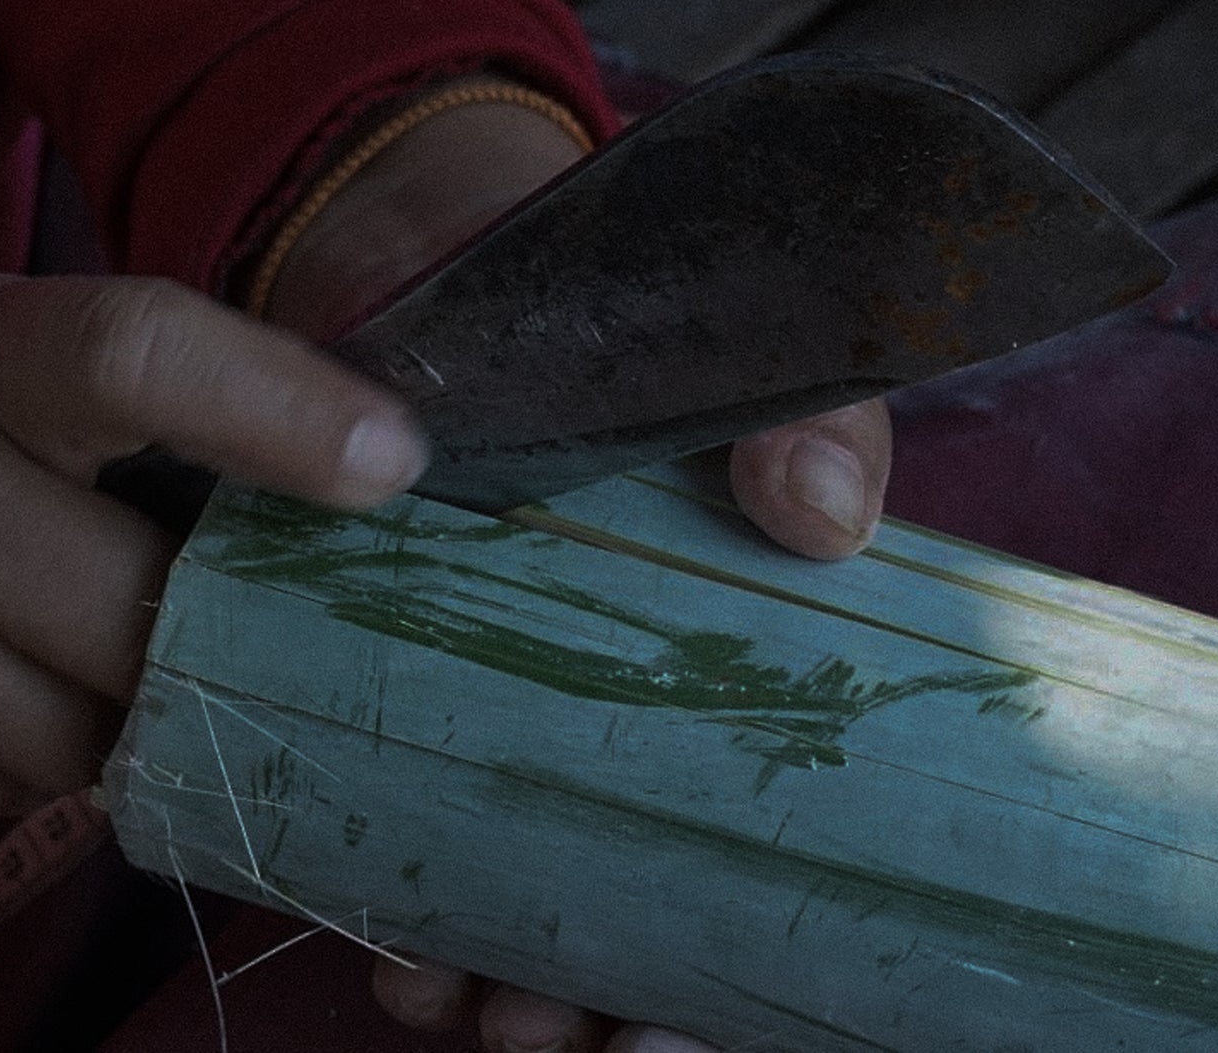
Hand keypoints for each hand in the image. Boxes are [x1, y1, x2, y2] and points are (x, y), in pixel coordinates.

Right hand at [0, 271, 426, 829]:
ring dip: (128, 709)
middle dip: (214, 635)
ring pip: (85, 731)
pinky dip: (36, 758)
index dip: (275, 410)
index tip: (391, 462)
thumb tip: (370, 464)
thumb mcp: (20, 350)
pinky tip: (10, 681)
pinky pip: (3, 791)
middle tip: (239, 619)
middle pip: (142, 604)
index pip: (137, 358)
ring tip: (94, 640)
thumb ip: (168, 391)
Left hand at [265, 79, 892, 1052]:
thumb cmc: (627, 300)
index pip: (772, 833)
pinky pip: (401, 807)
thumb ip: (807, 412)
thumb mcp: (736, 344)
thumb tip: (826, 520)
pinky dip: (402, 885)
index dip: (745, 947)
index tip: (684, 1018)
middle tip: (578, 1036)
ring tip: (479, 1007)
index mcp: (735, 643)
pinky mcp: (393, 659)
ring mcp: (508, 682)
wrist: (454, 243)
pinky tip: (391, 933)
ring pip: (525, 873)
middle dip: (611, 987)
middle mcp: (629, 690)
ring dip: (508, 964)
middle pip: (648, 887)